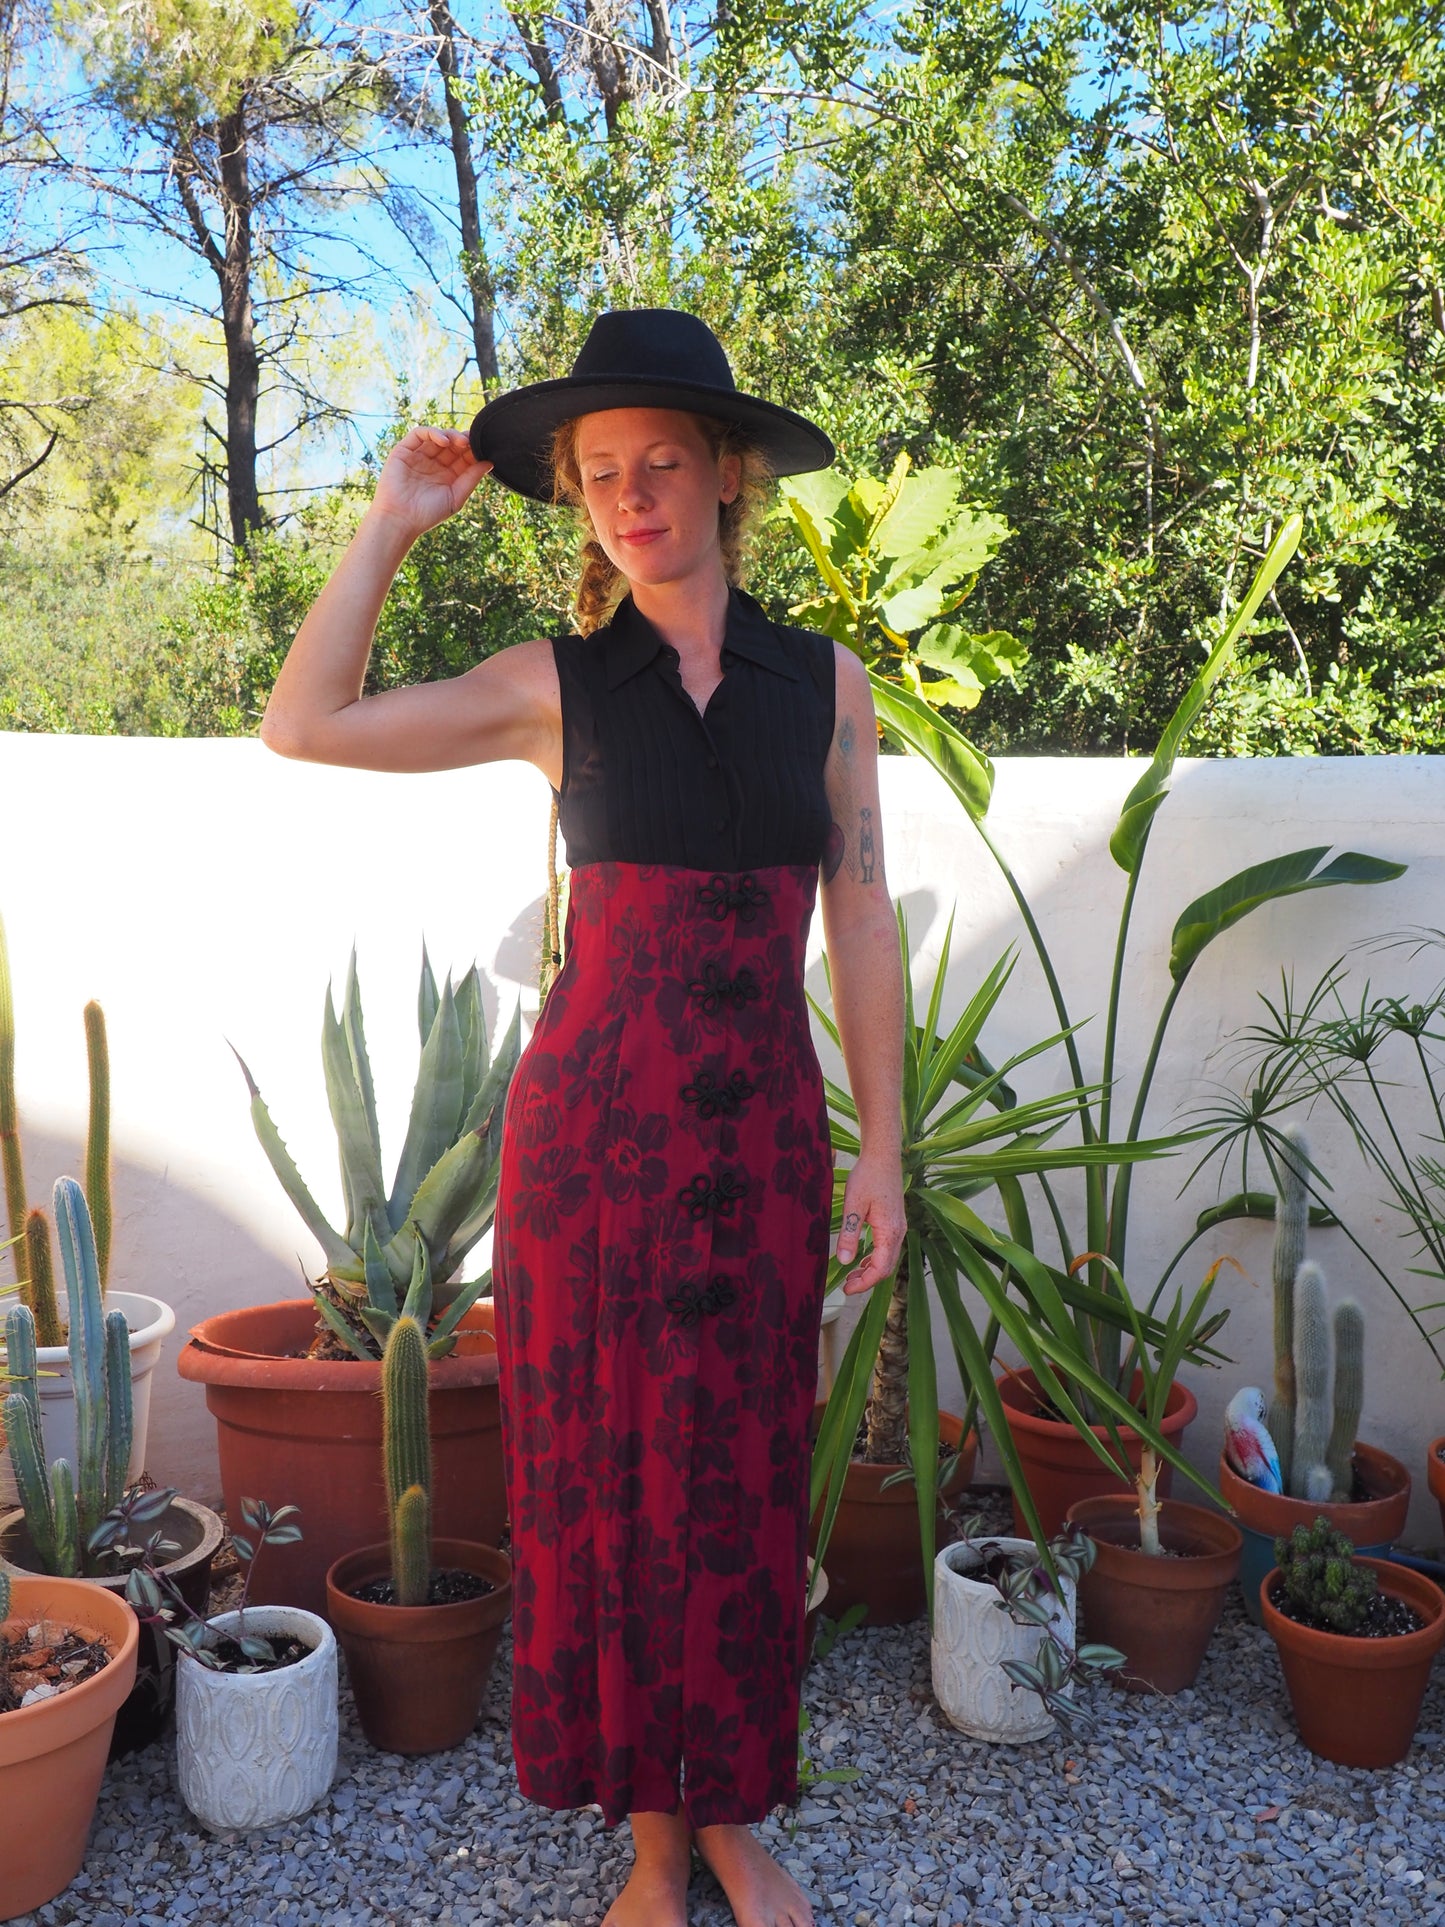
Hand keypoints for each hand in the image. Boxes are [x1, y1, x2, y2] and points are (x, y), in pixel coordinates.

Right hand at [369, 426, 490, 538]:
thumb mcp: (456, 497)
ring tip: (462, 442)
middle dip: (464, 441)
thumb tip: (489, 462)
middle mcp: (433, 463)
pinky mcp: (404, 451)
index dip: (473, 451)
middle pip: (452, 445)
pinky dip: (432, 432)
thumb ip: (471, 479)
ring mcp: (419, 456)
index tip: (483, 449)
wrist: (401, 520)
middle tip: (473, 442)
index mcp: (447, 475)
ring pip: (437, 437)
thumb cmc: (427, 514)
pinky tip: (444, 441)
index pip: (463, 457)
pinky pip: (419, 434)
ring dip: (451, 435)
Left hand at [836, 1147, 904, 1293]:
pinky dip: (874, 1258)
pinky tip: (861, 1259)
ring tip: (851, 1276)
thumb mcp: (853, 1205)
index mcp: (890, 1231)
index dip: (864, 1283)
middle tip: (846, 1286)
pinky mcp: (894, 1221)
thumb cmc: (868, 1177)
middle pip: (886, 1267)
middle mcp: (898, 1232)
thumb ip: (849, 1234)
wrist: (883, 1156)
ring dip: (870, 1270)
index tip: (847, 1289)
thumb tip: (845, 1261)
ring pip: (887, 1258)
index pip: (880, 1268)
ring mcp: (898, 1227)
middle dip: (867, 1280)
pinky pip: (887, 1248)